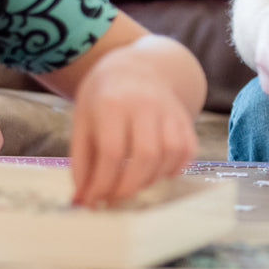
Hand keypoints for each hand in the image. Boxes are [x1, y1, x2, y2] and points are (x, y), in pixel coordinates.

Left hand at [68, 49, 198, 207]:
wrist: (135, 66)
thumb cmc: (103, 97)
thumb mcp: (82, 122)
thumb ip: (81, 161)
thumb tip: (81, 200)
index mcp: (113, 102)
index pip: (112, 152)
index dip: (102, 183)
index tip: (93, 201)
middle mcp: (145, 104)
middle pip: (145, 155)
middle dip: (128, 187)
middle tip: (113, 200)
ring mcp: (169, 110)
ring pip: (169, 154)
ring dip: (150, 180)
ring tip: (132, 184)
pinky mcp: (184, 118)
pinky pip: (187, 151)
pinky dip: (174, 169)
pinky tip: (155, 173)